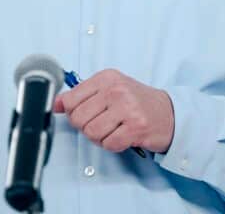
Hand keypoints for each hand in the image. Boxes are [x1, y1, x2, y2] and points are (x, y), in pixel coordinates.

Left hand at [53, 68, 173, 154]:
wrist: (169, 113)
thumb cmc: (137, 102)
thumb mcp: (108, 90)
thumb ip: (81, 95)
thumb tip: (55, 103)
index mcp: (106, 78)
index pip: (70, 99)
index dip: (73, 113)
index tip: (85, 114)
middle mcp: (116, 89)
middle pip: (78, 119)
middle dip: (87, 127)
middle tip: (103, 124)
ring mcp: (127, 108)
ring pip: (92, 133)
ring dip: (100, 138)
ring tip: (113, 130)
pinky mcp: (136, 127)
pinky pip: (109, 144)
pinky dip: (113, 145)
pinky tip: (122, 136)